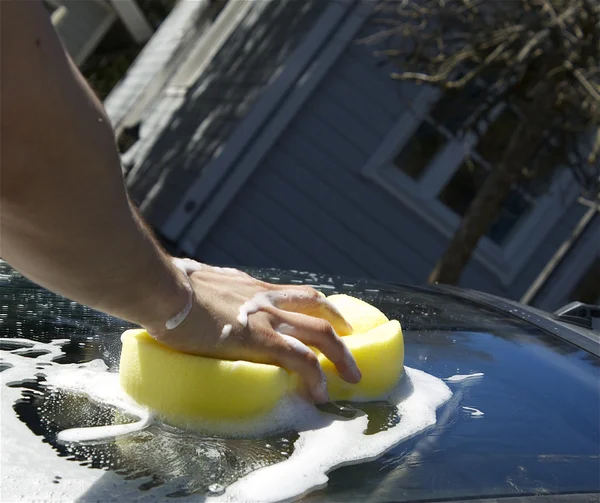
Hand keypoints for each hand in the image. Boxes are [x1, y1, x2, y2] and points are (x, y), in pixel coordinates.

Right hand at [148, 259, 361, 403]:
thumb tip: (206, 298)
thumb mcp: (205, 283)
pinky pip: (298, 358)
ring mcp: (267, 318)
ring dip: (340, 355)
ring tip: (350, 376)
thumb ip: (216, 292)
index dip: (319, 308)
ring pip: (320, 332)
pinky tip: (320, 392)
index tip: (329, 320)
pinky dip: (314, 375)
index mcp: (255, 288)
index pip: (298, 294)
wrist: (166, 290)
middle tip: (351, 345)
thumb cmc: (173, 287)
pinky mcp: (259, 338)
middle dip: (341, 331)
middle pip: (319, 310)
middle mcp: (268, 299)